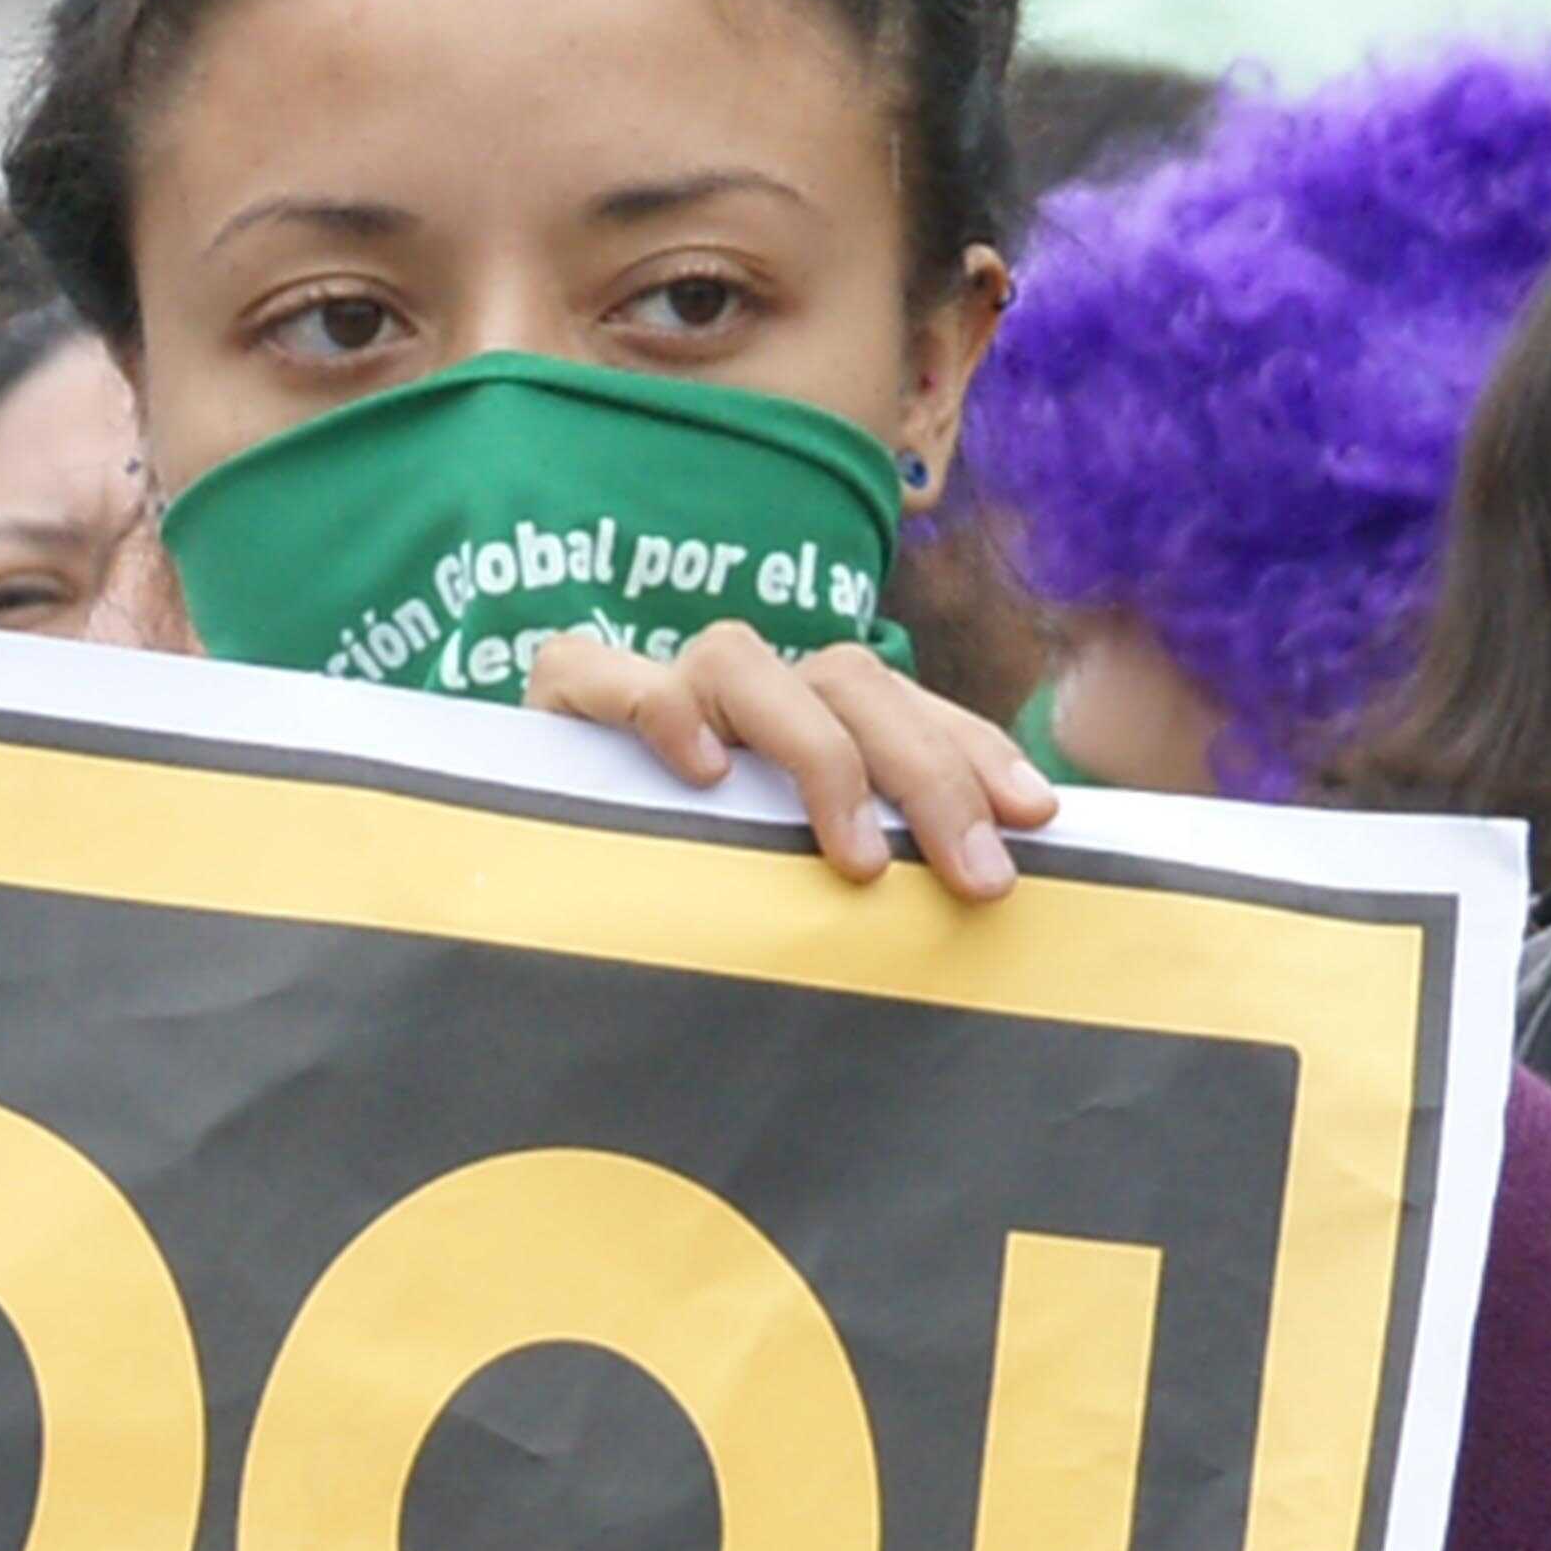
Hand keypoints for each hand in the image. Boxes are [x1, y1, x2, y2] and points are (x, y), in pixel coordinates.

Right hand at [521, 617, 1053, 897]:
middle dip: (927, 774)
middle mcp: (737, 685)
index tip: (1038, 819)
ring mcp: (651, 678)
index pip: (904, 701)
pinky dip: (661, 710)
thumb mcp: (784, 874)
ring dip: (818, 755)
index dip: (974, 749)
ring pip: (748, 660)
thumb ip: (859, 860)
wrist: (512, 862)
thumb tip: (985, 890)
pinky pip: (607, 670)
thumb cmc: (667, 886)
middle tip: (972, 875)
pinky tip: (703, 774)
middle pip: (850, 678)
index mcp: (797, 712)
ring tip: (851, 858)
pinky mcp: (562, 691)